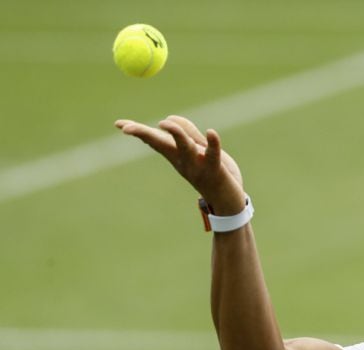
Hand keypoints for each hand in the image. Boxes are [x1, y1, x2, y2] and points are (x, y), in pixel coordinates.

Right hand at [115, 115, 245, 214]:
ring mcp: (198, 166)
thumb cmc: (212, 174)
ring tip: (166, 123)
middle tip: (127, 129)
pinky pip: (213, 155)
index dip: (138, 131)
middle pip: (161, 144)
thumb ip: (187, 133)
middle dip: (144, 135)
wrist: (229, 202)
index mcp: (176, 155)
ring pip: (185, 147)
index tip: (119, 124)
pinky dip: (213, 143)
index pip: (155, 140)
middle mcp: (183, 161)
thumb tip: (168, 118)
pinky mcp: (216, 169)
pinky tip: (211, 132)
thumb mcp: (197, 150)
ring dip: (177, 134)